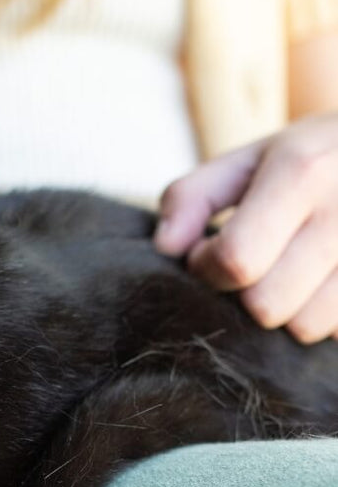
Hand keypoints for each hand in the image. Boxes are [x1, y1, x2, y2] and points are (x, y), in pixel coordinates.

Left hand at [154, 115, 337, 342]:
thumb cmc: (312, 159)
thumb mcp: (250, 159)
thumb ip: (193, 196)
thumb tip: (165, 247)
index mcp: (301, 172)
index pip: (236, 259)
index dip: (207, 268)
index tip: (207, 253)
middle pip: (266, 305)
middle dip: (246, 295)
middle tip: (254, 268)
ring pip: (306, 327)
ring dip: (288, 311)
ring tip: (294, 275)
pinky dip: (325, 317)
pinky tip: (325, 283)